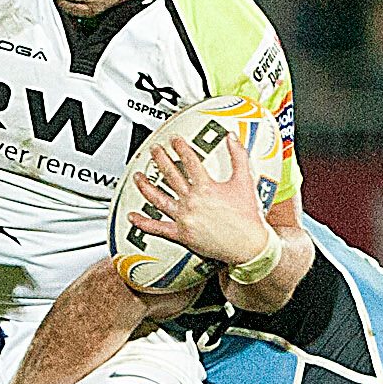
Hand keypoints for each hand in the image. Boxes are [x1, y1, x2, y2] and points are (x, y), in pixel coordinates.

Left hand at [130, 135, 273, 269]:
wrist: (250, 246)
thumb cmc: (248, 217)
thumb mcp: (245, 182)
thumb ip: (238, 156)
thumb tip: (232, 137)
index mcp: (206, 187)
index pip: (189, 161)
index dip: (180, 147)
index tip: (174, 140)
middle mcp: (191, 201)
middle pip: (170, 175)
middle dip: (160, 159)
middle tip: (154, 150)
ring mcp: (184, 218)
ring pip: (158, 198)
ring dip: (145, 186)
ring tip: (138, 176)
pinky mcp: (181, 234)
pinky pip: (158, 228)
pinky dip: (143, 223)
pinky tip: (132, 216)